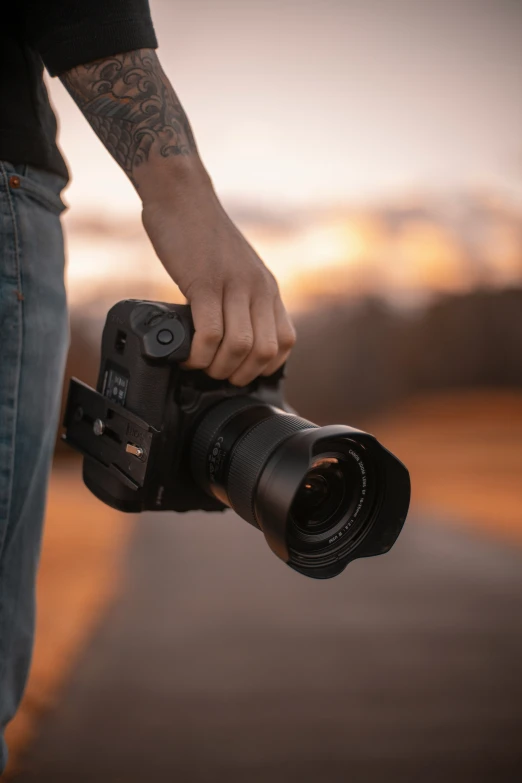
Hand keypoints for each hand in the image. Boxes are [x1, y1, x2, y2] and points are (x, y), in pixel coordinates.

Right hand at [141, 167, 295, 386]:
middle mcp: (257, 288)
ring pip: (241, 346)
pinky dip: (199, 354)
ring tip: (201, 365)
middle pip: (265, 351)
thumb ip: (241, 300)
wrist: (182, 197)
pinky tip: (188, 353)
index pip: (285, 341)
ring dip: (219, 367)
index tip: (241, 370)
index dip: (265, 367)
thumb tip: (233, 338)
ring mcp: (233, 285)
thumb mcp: (236, 270)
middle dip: (241, 374)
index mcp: (267, 288)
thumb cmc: (202, 237)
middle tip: (218, 374)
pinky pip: (210, 332)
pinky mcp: (205, 282)